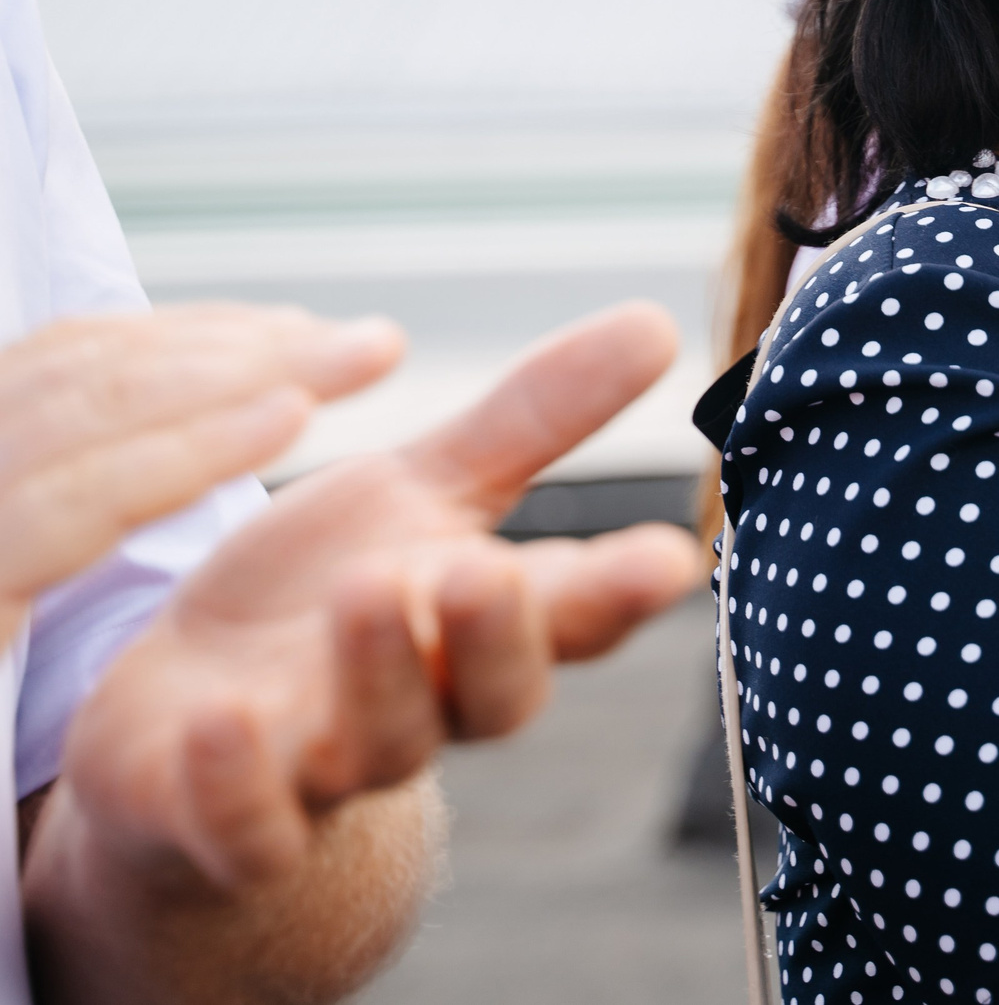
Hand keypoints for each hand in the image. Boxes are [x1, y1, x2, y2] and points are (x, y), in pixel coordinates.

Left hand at [47, 302, 700, 896]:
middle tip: (487, 566)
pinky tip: (221, 718)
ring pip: (379, 746)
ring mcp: (329, 771)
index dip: (620, 592)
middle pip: (492, 694)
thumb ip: (536, 420)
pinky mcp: (226, 825)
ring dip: (378, 674)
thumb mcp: (419, 494)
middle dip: (497, 635)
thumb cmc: (319, 597)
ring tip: (368, 588)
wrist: (174, 729)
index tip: (668, 557)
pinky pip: (248, 831)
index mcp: (482, 627)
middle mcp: (425, 705)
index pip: (574, 613)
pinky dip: (237, 786)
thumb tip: (658, 322)